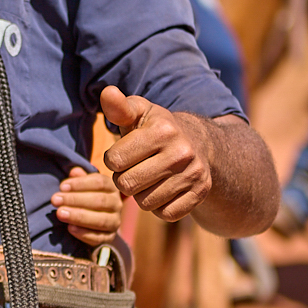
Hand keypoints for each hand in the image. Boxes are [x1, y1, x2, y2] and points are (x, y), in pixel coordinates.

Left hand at [51, 164, 123, 245]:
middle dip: (75, 200)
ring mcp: (115, 222)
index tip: (62, 186)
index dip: (80, 184)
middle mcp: (116, 204)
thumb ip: (79, 178)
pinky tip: (70, 228)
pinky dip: (84, 234)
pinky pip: (99, 238)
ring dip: (79, 216)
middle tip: (55, 200)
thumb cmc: (85, 197)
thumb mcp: (83, 185)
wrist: (93, 223)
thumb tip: (74, 171)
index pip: (99, 182)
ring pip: (101, 220)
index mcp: (111, 187)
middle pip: (99, 201)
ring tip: (60, 213)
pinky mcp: (109, 238)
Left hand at [100, 86, 215, 221]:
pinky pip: (165, 214)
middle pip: (127, 185)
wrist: (199, 143)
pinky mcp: (200, 192)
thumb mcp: (138, 113)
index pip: (113, 161)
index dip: (113, 160)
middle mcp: (181, 151)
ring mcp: (194, 173)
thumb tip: (107, 92)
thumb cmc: (156, 128)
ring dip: (141, 195)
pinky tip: (163, 190)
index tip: (124, 153)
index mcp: (162, 130)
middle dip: (124, 179)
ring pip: (145, 203)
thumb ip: (119, 107)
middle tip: (135, 168)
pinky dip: (160, 207)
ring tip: (149, 178)